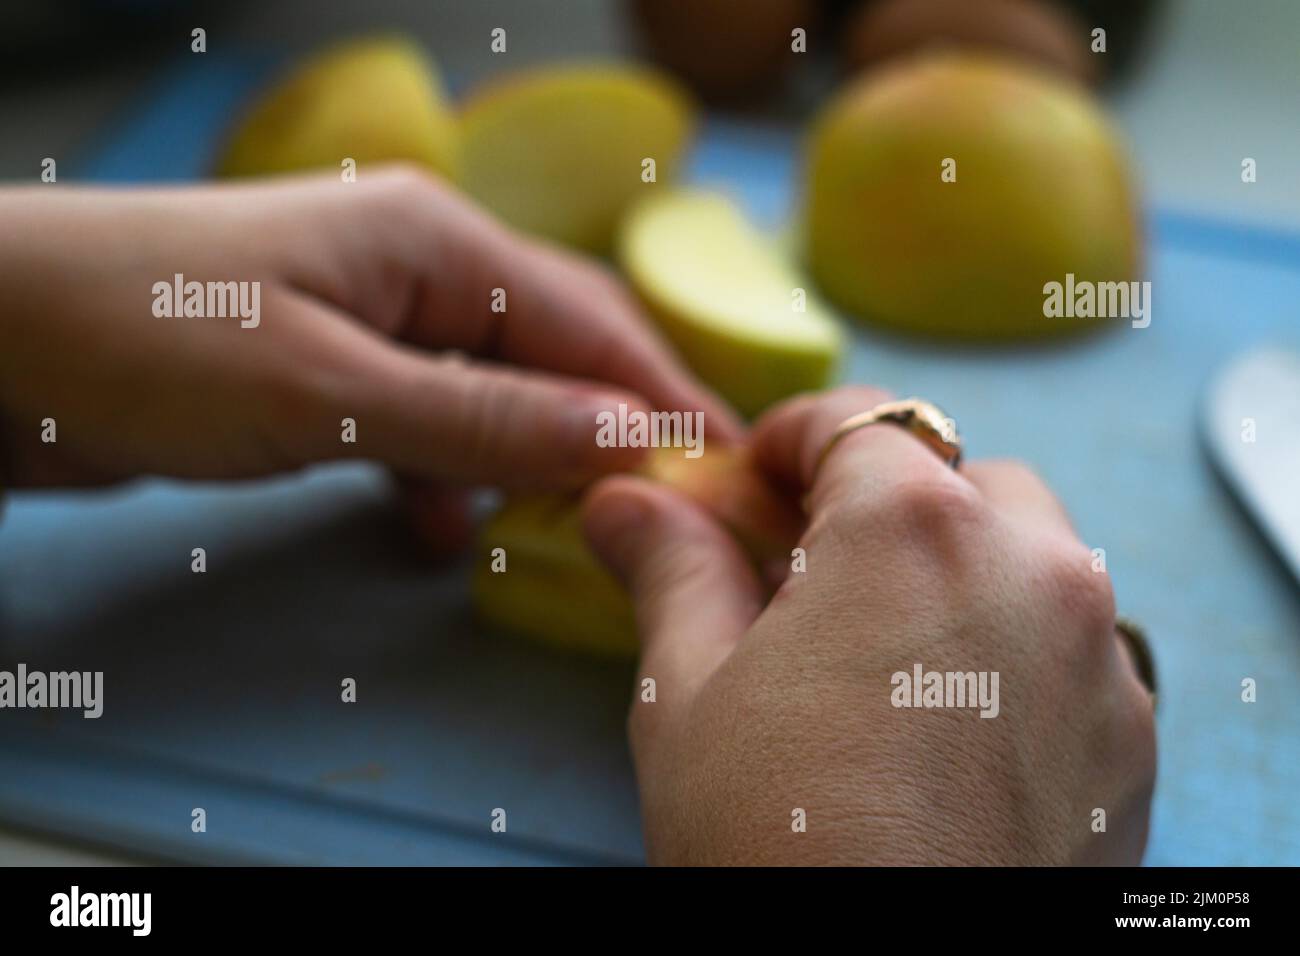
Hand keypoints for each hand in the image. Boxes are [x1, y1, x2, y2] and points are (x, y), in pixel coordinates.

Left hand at [0, 168, 737, 515]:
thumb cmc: (151, 343)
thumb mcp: (331, 391)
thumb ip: (484, 417)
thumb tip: (628, 436)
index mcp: (436, 239)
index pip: (589, 321)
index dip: (665, 397)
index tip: (731, 466)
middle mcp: (418, 265)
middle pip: (551, 349)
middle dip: (608, 428)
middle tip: (669, 507)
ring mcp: (371, 314)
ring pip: (490, 391)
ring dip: (524, 458)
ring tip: (562, 528)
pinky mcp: (328, 365)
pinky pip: (422, 418)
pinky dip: (442, 472)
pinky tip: (436, 527)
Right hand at [582, 386, 1154, 864]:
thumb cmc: (770, 846)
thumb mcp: (688, 695)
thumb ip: (670, 569)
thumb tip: (624, 500)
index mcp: (912, 528)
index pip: (857, 422)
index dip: (791, 441)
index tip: (754, 485)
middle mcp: (1032, 566)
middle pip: (957, 479)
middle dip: (883, 505)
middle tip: (809, 575)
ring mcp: (1098, 654)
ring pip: (1029, 555)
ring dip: (956, 569)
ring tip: (879, 653)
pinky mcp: (1132, 737)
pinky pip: (1074, 645)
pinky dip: (1014, 648)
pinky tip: (947, 724)